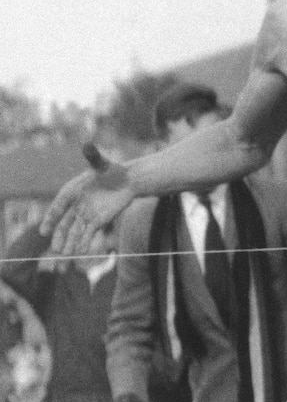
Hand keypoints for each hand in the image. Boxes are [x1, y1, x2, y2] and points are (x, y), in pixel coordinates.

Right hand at [39, 143, 132, 257]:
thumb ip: (93, 156)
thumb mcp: (102, 162)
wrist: (127, 180)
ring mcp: (87, 214)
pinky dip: (86, 242)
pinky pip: (90, 233)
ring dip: (71, 244)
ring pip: (76, 231)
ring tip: (65, 257)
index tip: (44, 230)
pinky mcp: (99, 220)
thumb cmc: (112, 169)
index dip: (51, 218)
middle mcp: (77, 205)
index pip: (58, 206)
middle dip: (60, 236)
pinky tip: (82, 253)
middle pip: (65, 223)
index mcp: (72, 190)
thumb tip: (87, 145)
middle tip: (54, 250)